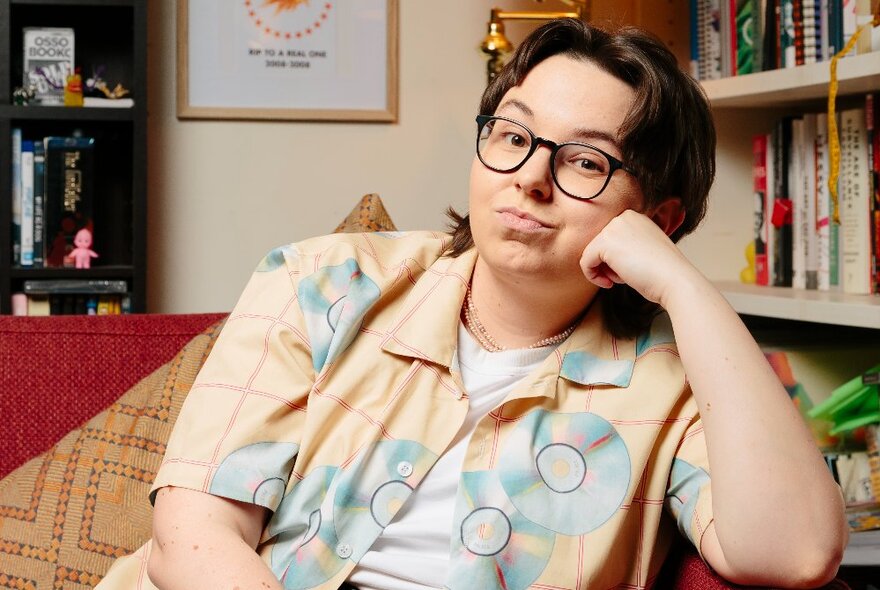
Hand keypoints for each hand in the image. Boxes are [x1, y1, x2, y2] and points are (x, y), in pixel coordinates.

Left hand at [578, 209, 703, 308]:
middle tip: (627, 275)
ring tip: (623, 277)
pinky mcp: (604, 242)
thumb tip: (603, 255)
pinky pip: (585, 262)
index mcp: (634, 217)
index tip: (630, 270)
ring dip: (603, 271)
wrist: (674, 279)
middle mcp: (623, 217)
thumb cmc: (662, 272)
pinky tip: (611, 283)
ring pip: (591, 254)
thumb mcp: (643, 251)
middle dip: (608, 265)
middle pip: (599, 246)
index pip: (610, 240)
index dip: (615, 260)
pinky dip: (593, 277)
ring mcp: (613, 228)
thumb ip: (624, 246)